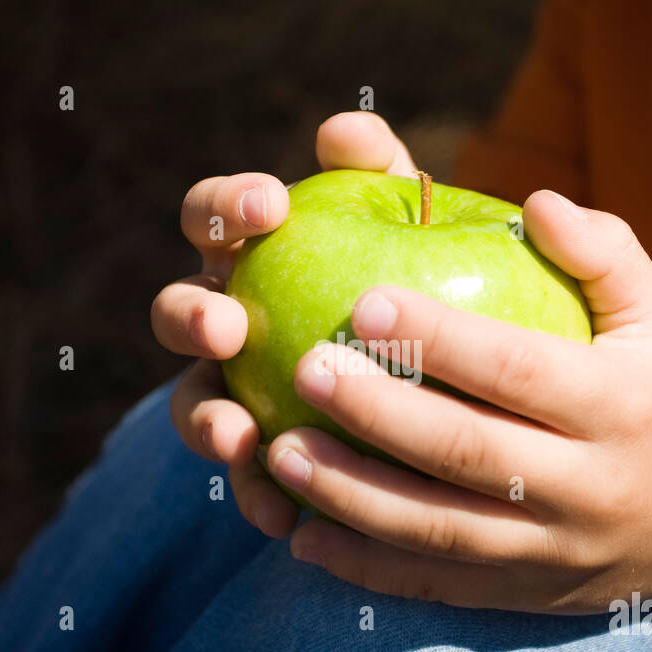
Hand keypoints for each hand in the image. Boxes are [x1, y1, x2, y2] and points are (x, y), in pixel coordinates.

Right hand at [151, 111, 417, 537]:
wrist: (472, 392)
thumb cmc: (444, 287)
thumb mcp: (430, 229)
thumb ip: (389, 176)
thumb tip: (343, 131)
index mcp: (257, 255)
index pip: (213, 217)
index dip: (224, 206)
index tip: (270, 205)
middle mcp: (233, 322)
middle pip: (179, 313)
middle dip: (190, 317)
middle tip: (227, 328)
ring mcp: (241, 396)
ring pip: (194, 406)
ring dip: (204, 420)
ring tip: (238, 437)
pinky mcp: (266, 464)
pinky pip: (247, 485)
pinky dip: (259, 498)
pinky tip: (288, 519)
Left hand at [268, 191, 651, 612]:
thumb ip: (606, 252)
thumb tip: (535, 200)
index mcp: (621, 407)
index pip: (519, 369)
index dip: (441, 338)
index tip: (364, 301)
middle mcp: (589, 487)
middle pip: (468, 454)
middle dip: (379, 414)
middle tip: (304, 369)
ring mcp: (553, 553)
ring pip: (439, 530)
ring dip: (351, 495)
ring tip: (279, 453)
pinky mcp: (522, 596)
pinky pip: (435, 585)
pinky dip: (364, 566)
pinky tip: (301, 536)